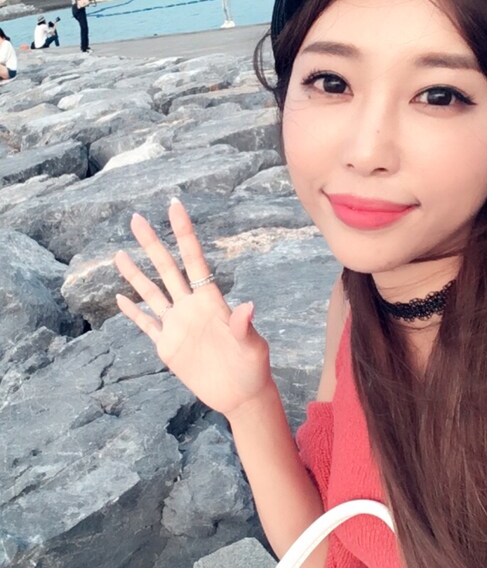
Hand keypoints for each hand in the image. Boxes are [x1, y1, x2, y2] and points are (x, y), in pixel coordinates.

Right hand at [114, 198, 272, 417]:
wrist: (241, 394)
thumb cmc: (252, 366)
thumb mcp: (252, 345)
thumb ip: (244, 326)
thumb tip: (248, 306)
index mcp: (211, 300)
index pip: (193, 259)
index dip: (184, 233)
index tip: (174, 206)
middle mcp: (191, 307)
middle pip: (166, 269)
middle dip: (152, 243)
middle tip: (136, 218)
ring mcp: (177, 325)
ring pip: (151, 293)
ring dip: (135, 274)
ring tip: (119, 253)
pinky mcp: (168, 346)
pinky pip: (147, 325)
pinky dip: (133, 313)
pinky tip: (121, 299)